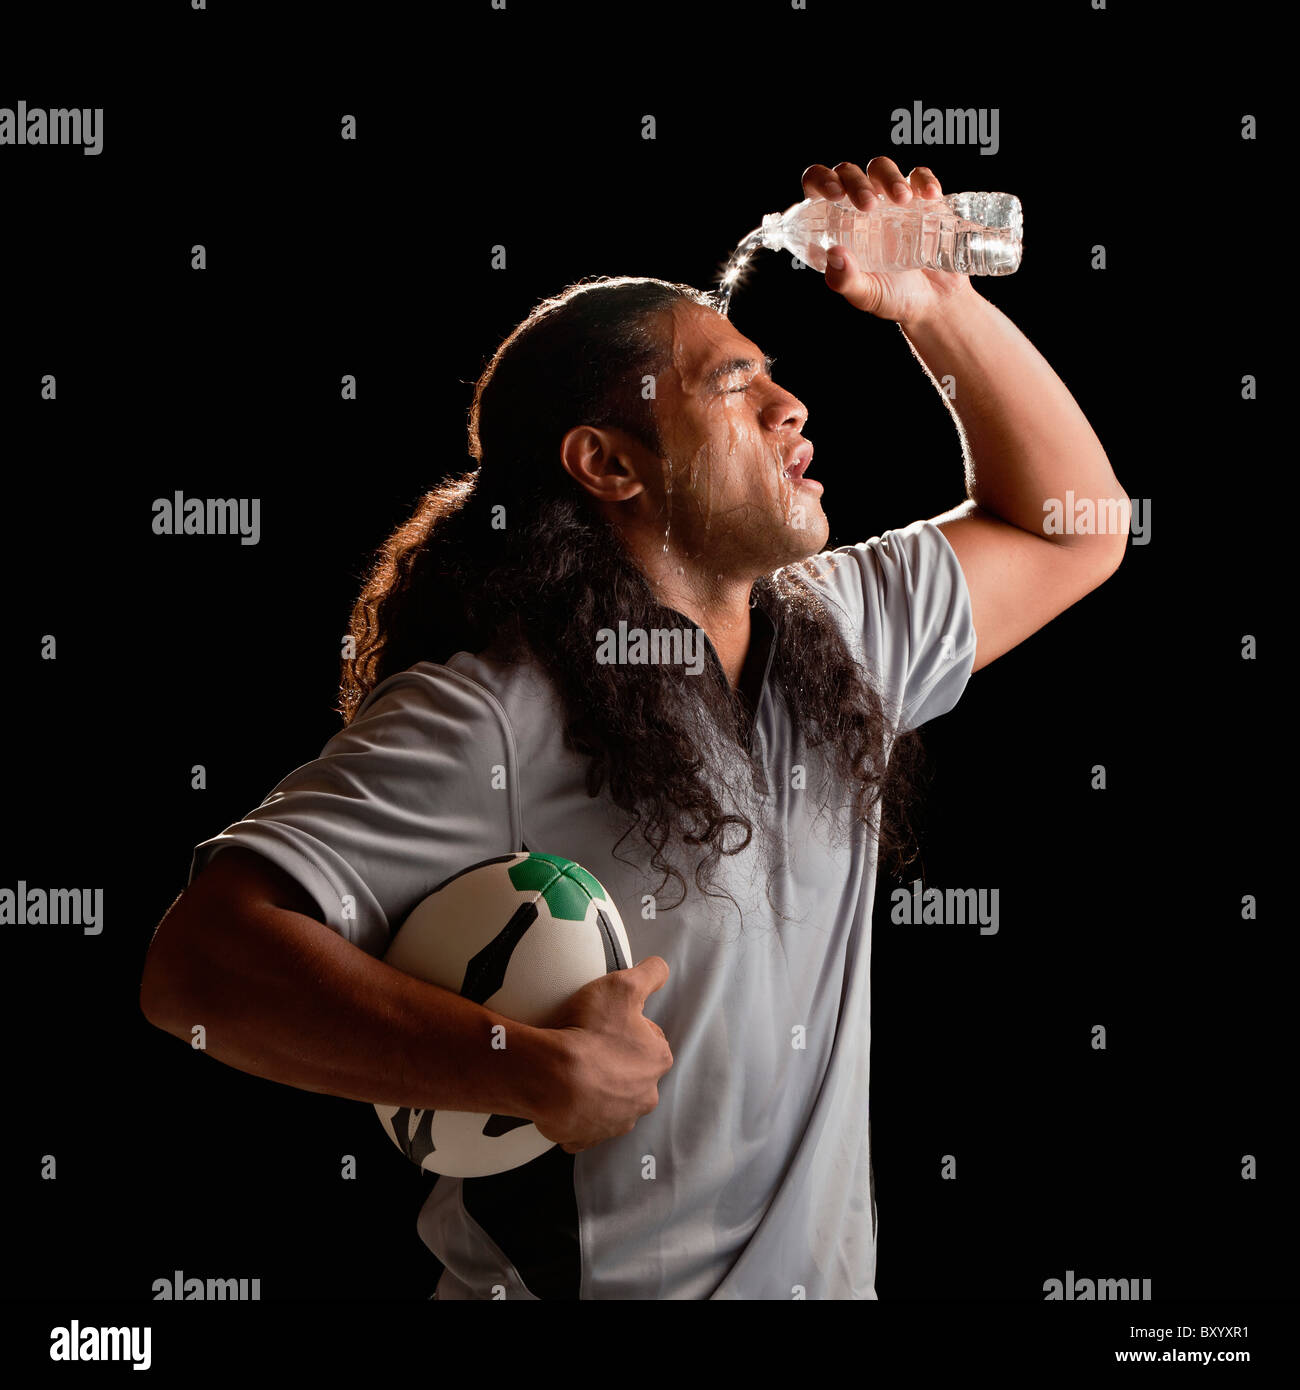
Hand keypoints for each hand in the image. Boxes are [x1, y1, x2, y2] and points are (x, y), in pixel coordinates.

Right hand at [530, 956, 673, 1153]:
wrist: (551, 1077)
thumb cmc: (589, 1031)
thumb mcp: (623, 985)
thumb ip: (650, 974)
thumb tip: (661, 969)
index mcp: (657, 1061)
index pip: (651, 1041)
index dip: (629, 1027)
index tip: (608, 1022)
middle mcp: (644, 1096)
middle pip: (633, 1073)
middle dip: (616, 1062)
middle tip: (588, 1044)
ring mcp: (615, 1121)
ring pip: (611, 1100)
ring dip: (598, 1088)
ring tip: (573, 1069)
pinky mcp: (586, 1137)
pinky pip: (583, 1125)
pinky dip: (574, 1114)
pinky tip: (562, 1098)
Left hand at [801, 158, 978, 327]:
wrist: (935, 302)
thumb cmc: (893, 297)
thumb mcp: (865, 295)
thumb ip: (845, 280)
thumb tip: (835, 254)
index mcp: (836, 226)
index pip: (817, 187)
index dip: (820, 180)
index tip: (833, 194)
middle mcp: (859, 208)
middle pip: (848, 174)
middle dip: (856, 182)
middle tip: (868, 206)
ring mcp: (889, 200)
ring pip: (880, 168)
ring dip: (888, 177)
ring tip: (903, 201)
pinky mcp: (920, 198)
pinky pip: (919, 177)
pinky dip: (923, 181)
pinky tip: (930, 196)